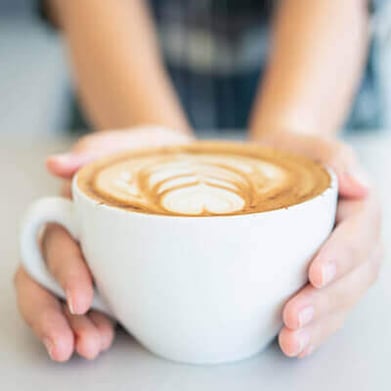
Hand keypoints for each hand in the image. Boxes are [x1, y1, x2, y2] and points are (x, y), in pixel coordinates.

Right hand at [15, 126, 192, 361]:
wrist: (188, 168)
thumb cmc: (157, 155)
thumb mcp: (137, 145)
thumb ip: (99, 150)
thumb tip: (55, 165)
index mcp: (77, 209)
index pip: (53, 244)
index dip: (60, 273)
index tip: (80, 298)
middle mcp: (81, 237)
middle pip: (48, 278)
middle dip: (56, 314)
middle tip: (78, 344)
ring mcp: (98, 258)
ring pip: (66, 298)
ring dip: (73, 328)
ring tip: (92, 348)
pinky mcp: (118, 273)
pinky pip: (96, 303)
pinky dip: (94, 325)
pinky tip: (104, 339)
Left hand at [258, 131, 382, 357]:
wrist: (282, 163)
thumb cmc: (292, 152)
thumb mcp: (307, 143)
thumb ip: (334, 155)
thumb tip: (360, 185)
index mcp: (357, 207)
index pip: (358, 235)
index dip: (341, 256)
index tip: (315, 273)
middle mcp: (355, 239)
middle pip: (355, 276)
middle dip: (326, 301)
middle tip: (293, 319)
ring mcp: (342, 262)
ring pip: (343, 299)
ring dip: (320, 324)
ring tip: (291, 341)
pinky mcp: (324, 277)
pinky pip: (328, 306)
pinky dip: (316, 328)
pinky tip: (296, 343)